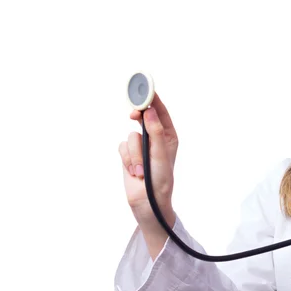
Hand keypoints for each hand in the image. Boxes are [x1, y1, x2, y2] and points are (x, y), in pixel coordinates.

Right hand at [118, 92, 177, 231]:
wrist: (147, 202)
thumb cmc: (161, 180)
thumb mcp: (160, 154)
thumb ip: (155, 132)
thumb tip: (149, 111)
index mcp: (168, 136)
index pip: (160, 112)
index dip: (153, 99)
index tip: (146, 88)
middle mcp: (154, 138)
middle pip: (142, 118)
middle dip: (137, 119)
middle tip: (134, 114)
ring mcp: (141, 146)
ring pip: (131, 136)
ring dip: (135, 154)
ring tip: (142, 170)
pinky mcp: (128, 154)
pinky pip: (122, 146)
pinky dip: (127, 159)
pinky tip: (134, 172)